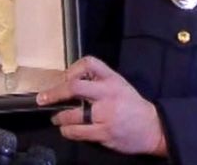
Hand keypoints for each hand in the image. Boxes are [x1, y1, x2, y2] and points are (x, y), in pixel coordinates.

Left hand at [36, 56, 166, 155]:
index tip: (64, 78)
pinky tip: (66, 130)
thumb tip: (68, 82)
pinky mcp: (105, 133)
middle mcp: (108, 94)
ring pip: (72, 114)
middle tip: (42, 98)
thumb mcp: (119, 84)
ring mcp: (106, 115)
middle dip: (54, 93)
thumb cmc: (132, 105)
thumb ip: (98, 81)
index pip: (89, 62)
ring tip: (56, 118)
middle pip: (75, 87)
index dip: (72, 69)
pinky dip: (68, 131)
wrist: (154, 128)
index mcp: (112, 79)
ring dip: (59, 116)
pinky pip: (78, 132)